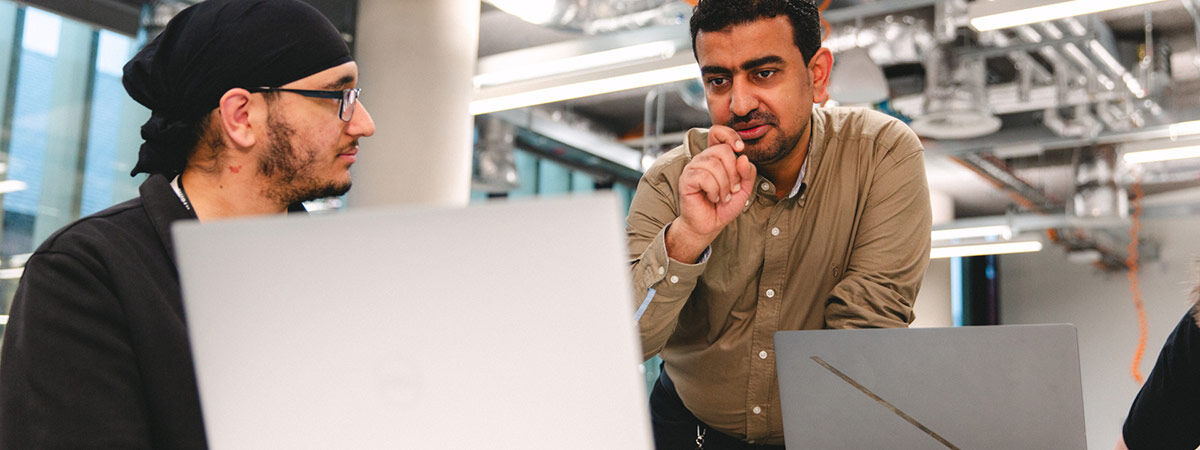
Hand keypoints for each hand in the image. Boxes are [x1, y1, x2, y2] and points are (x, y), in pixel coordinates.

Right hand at [665, 125, 756, 262]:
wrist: (710, 225)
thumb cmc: (724, 206)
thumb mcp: (743, 189)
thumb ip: (747, 172)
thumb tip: (742, 156)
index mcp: (715, 157)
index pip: (717, 132)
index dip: (730, 135)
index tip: (740, 148)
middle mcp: (703, 158)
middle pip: (723, 151)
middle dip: (734, 173)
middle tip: (733, 189)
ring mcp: (693, 168)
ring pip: (714, 165)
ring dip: (724, 186)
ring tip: (723, 197)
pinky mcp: (686, 179)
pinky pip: (704, 177)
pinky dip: (714, 190)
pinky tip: (712, 198)